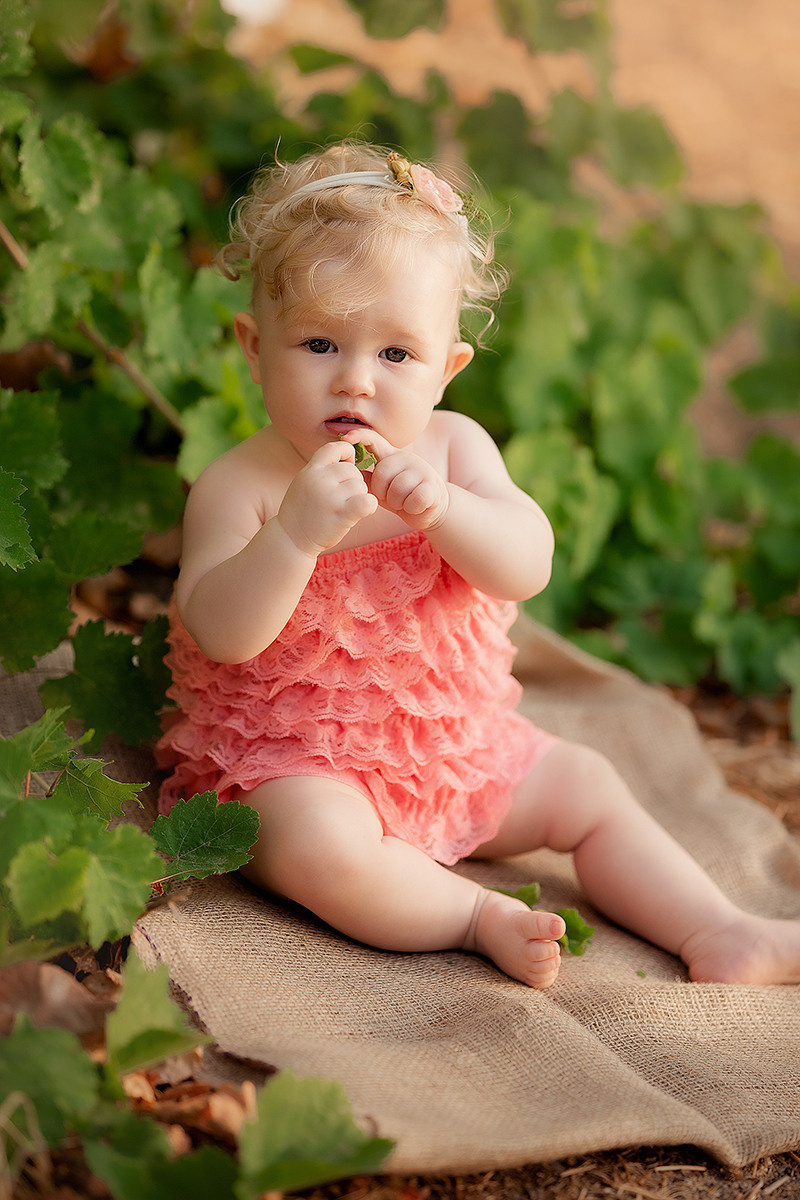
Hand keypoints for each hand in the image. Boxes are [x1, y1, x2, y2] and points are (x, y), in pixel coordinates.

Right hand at [277, 442, 377, 556]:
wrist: (290, 539)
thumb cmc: (302, 510)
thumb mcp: (305, 481)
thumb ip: (323, 469)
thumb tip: (350, 454)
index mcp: (311, 470)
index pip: (336, 447)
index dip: (346, 454)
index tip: (346, 466)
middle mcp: (320, 480)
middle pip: (353, 470)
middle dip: (352, 483)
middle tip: (341, 498)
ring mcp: (330, 497)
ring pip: (361, 486)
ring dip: (358, 497)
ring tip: (343, 508)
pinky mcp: (341, 514)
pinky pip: (367, 501)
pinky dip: (369, 506)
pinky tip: (361, 511)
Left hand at [339, 431, 449, 531]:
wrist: (431, 508)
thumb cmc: (401, 496)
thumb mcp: (381, 486)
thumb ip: (367, 477)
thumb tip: (345, 469)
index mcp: (392, 456)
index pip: (374, 439)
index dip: (359, 436)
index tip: (345, 439)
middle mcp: (407, 458)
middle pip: (382, 474)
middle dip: (382, 492)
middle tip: (391, 498)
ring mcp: (422, 470)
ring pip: (398, 489)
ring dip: (398, 503)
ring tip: (403, 502)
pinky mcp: (433, 486)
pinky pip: (414, 499)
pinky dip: (411, 508)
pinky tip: (415, 506)